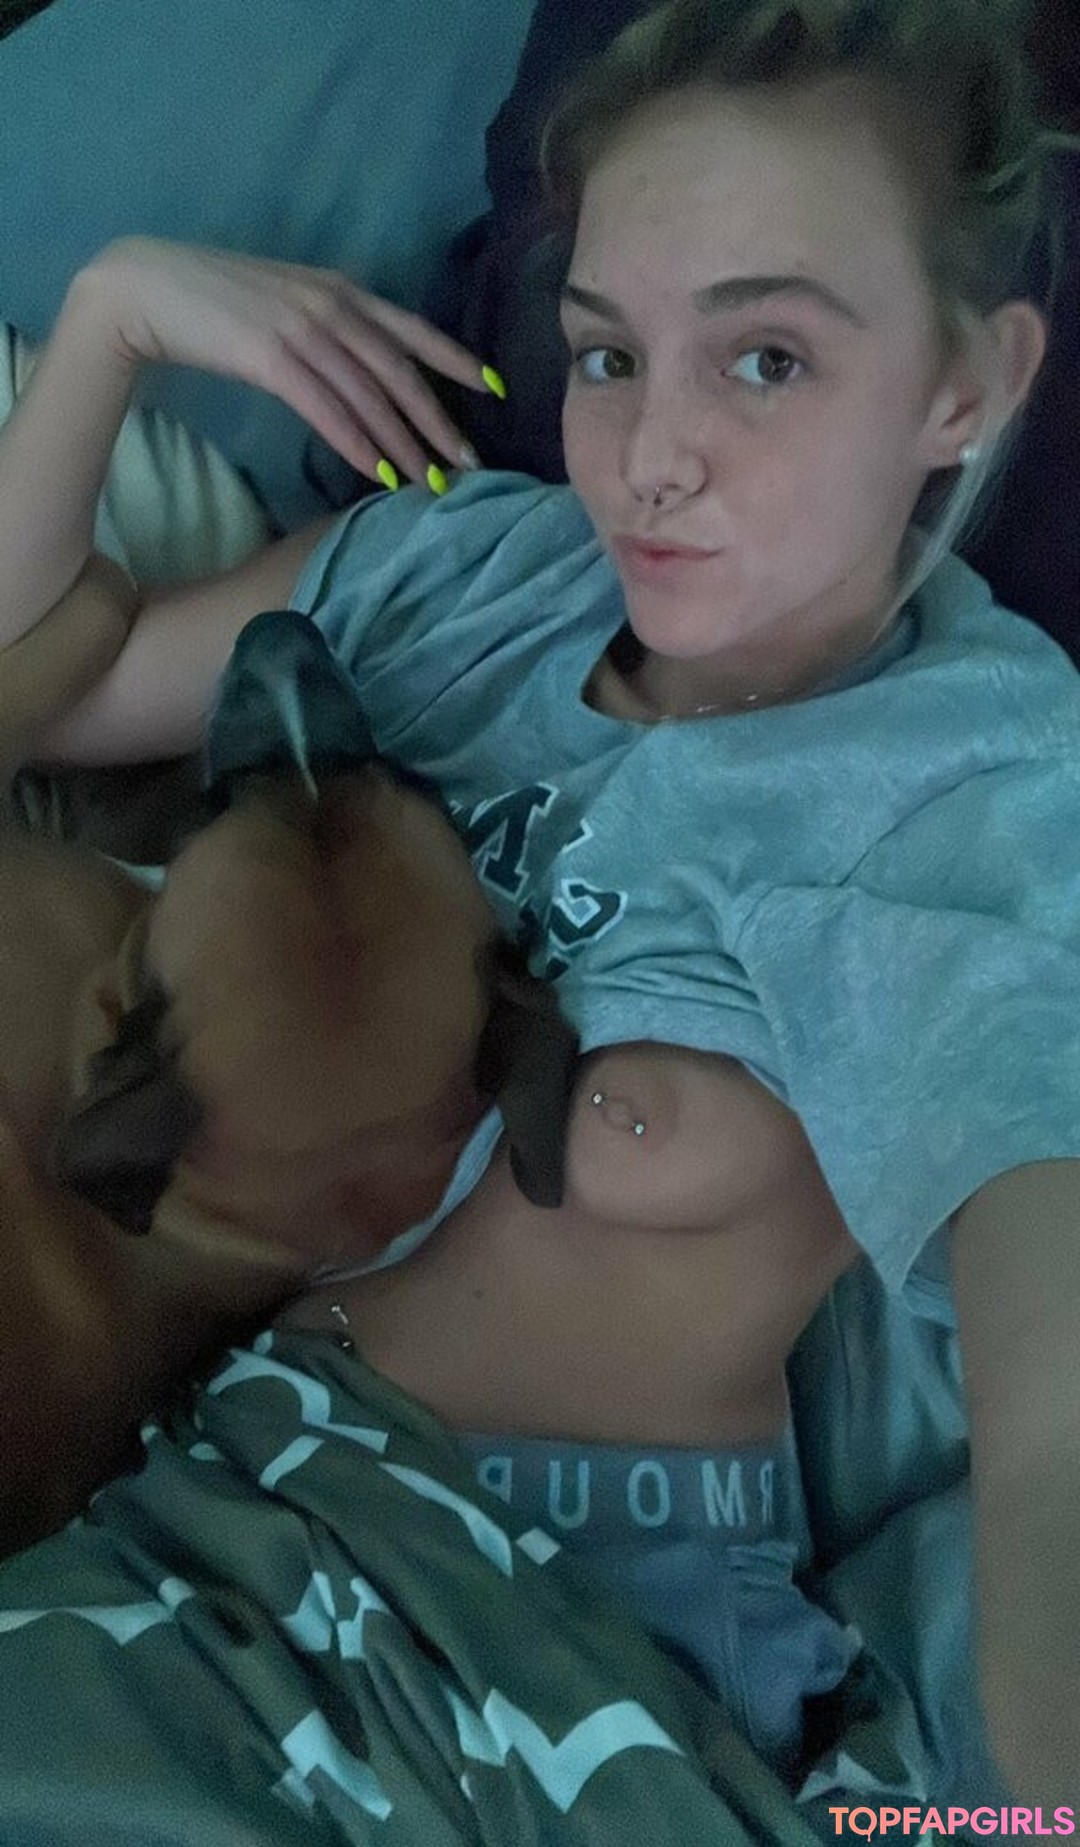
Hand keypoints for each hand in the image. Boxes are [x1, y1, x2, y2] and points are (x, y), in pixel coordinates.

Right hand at [74, 237, 497, 490]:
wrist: (149, 288)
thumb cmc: (216, 300)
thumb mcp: (288, 301)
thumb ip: (330, 324)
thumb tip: (364, 361)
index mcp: (340, 290)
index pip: (413, 328)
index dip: (458, 359)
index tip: (495, 389)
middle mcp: (331, 305)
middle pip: (400, 371)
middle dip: (439, 420)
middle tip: (469, 463)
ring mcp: (302, 330)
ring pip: (370, 396)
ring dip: (404, 444)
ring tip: (430, 482)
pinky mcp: (270, 359)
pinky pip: (327, 409)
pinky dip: (357, 444)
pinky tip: (379, 472)